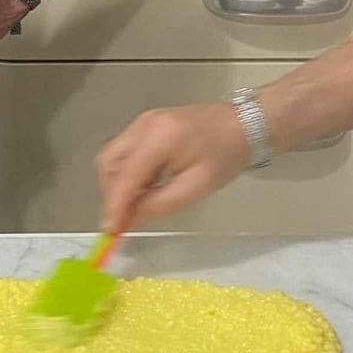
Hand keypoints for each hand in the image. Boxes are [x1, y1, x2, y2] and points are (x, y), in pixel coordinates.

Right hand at [96, 103, 251, 232]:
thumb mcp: (196, 187)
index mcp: (159, 137)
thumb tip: (129, 220)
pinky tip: (143, 188)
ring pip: (112, 157)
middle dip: (112, 194)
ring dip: (117, 184)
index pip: (125, 176)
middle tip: (124, 220)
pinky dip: (126, 173)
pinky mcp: (146, 124)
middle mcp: (144, 125)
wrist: (243, 125)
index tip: (110, 231)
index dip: (115, 206)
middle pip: (108, 163)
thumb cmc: (226, 155)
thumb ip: (159, 204)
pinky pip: (124, 151)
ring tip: (137, 204)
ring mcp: (143, 121)